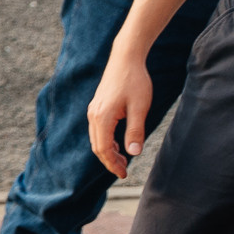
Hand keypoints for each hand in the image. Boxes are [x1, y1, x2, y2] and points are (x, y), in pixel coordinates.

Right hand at [87, 46, 154, 178]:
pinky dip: (106, 141)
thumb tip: (134, 152)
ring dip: (107, 152)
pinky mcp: (97, 107)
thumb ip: (135, 131)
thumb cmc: (135, 81)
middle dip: (110, 161)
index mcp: (102, 117)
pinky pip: (97, 130)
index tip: (124, 174)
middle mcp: (93, 115)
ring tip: (123, 160)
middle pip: (97, 146)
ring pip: (96, 139)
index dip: (113, 164)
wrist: (125, 58)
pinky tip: (118, 144)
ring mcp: (93, 110)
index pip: (103, 149)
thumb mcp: (140, 107)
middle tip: (124, 171)